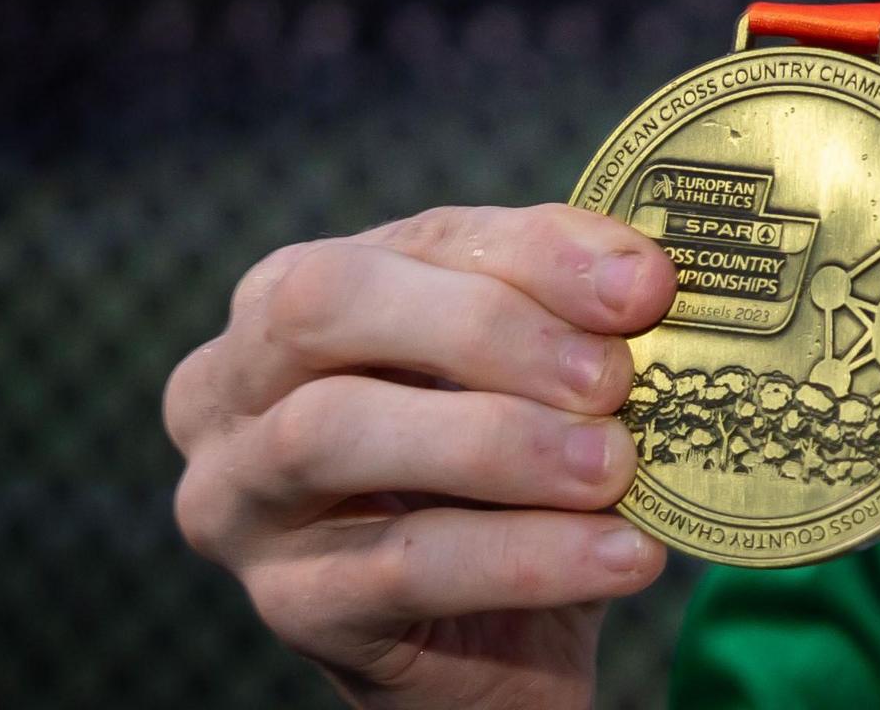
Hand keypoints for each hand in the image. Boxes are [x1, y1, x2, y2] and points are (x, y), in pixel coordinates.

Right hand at [167, 205, 678, 708]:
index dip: (537, 253)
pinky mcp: (288, 604)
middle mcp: (232, 387)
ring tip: (615, 468)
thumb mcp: (531, 375)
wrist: (497, 639)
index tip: (647, 286)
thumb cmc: (509, 476)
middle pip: (326, 308)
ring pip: (333, 432)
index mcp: (293, 297)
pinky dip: (526, 557)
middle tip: (612, 377)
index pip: (415, 239)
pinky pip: (401, 568)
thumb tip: (643, 275)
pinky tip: (621, 554)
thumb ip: (567, 313)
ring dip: (498, 443)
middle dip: (485, 329)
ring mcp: (238, 500)